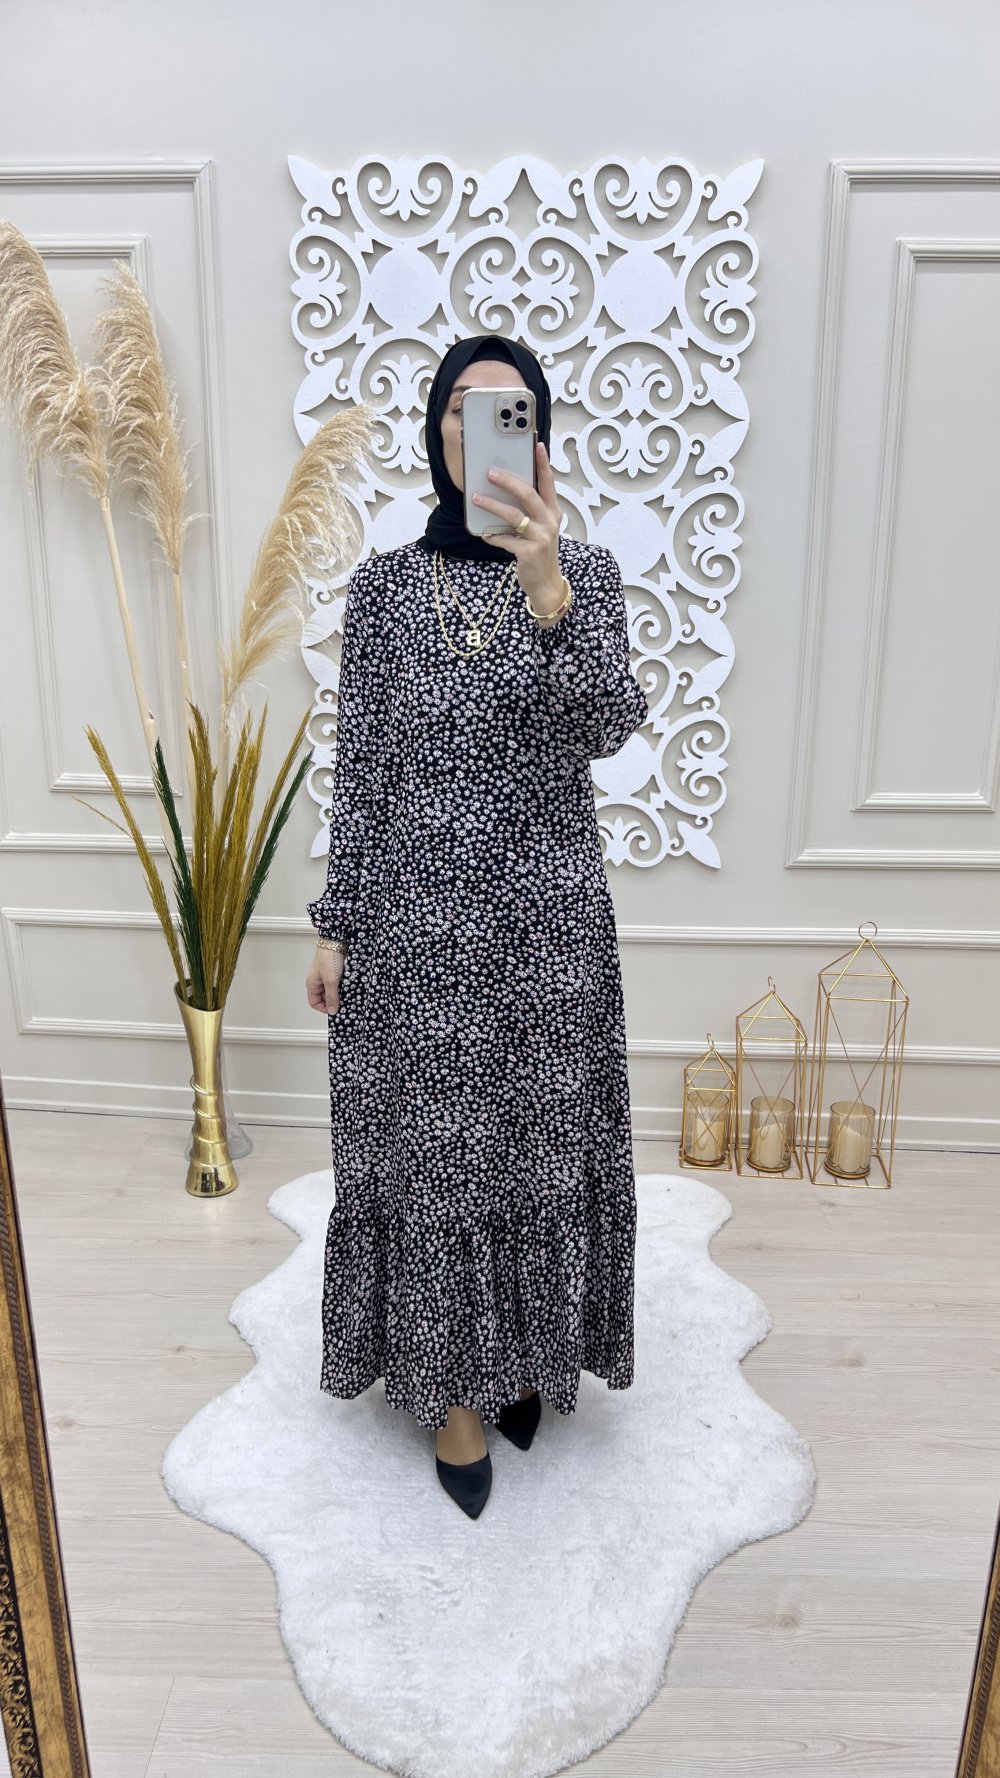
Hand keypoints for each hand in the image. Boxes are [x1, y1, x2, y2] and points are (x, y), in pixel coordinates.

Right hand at [306, 945, 344, 1013]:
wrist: (337, 941)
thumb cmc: (329, 958)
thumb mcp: (331, 981)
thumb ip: (332, 997)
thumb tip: (332, 1011)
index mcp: (312, 984)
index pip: (314, 1003)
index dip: (324, 1008)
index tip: (335, 1009)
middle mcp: (318, 981)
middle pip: (324, 998)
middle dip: (334, 1000)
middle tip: (343, 1001)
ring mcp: (326, 977)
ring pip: (332, 991)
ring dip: (339, 993)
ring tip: (346, 992)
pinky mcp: (335, 972)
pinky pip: (338, 984)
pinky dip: (343, 986)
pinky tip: (348, 986)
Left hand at [471, 440, 564, 608]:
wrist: (546, 583)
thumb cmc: (539, 551)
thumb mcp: (540, 528)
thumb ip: (529, 511)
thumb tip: (503, 491)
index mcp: (553, 512)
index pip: (548, 483)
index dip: (543, 464)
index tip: (537, 446)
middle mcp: (550, 522)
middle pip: (529, 495)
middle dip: (509, 481)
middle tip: (491, 472)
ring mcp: (541, 538)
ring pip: (514, 516)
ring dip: (493, 505)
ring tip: (476, 498)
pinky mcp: (529, 553)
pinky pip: (505, 539)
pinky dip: (493, 535)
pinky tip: (484, 533)